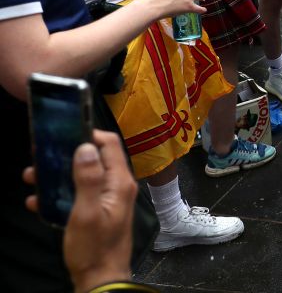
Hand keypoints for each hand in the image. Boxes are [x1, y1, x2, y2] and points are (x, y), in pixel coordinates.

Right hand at [24, 131, 136, 292]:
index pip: (109, 145)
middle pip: (94, 158)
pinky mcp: (96, 211)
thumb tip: (86, 146)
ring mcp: (107, 199)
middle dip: (67, 154)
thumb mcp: (87, 212)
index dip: (88, 134)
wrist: (100, 278)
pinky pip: (77, 194)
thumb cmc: (94, 247)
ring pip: (81, 176)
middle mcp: (116, 186)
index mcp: (119, 182)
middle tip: (41, 155)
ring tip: (31, 176)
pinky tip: (36, 201)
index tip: (63, 134)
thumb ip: (87, 179)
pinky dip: (58, 194)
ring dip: (57, 175)